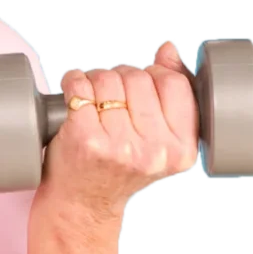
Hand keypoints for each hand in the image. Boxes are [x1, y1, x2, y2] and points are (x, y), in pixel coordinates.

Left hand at [38, 41, 199, 223]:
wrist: (82, 203)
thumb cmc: (116, 168)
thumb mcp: (157, 141)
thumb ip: (170, 94)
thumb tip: (168, 50)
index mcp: (180, 149)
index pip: (174, 83)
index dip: (153, 75)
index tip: (137, 89)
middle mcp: (153, 150)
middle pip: (138, 77)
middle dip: (119, 79)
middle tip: (109, 100)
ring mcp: (119, 145)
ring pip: (107, 79)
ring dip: (94, 81)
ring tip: (92, 102)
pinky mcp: (85, 140)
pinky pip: (79, 88)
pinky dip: (72, 83)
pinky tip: (72, 95)